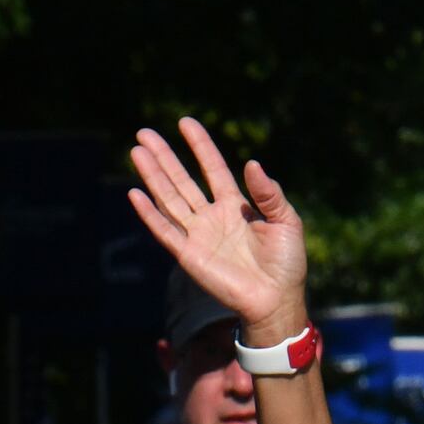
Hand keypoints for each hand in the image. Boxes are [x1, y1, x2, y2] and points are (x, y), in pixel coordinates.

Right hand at [123, 119, 309, 342]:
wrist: (277, 300)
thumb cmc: (287, 264)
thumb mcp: (286, 221)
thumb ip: (269, 193)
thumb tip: (251, 164)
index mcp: (236, 205)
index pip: (213, 168)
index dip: (200, 146)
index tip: (186, 123)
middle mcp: (213, 217)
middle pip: (182, 180)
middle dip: (164, 157)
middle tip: (144, 133)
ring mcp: (198, 235)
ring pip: (169, 199)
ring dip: (153, 176)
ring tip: (137, 151)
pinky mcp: (189, 255)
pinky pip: (165, 231)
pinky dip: (150, 214)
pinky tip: (135, 193)